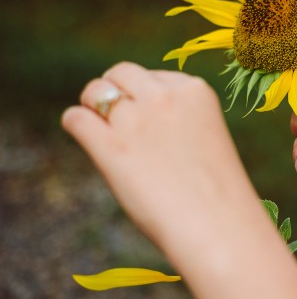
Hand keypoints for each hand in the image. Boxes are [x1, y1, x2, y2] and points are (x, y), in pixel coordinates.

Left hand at [62, 62, 258, 252]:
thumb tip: (136, 116)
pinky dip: (76, 124)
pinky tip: (86, 139)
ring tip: (99, 128)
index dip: (144, 95)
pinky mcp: (110, 146)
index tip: (146, 118)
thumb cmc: (216, 191)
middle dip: (114, 90)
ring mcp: (136, 119)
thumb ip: (178, 118)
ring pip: (95, 91)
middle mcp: (164, 96)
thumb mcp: (206, 137)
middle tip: (114, 118)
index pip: (154, 76)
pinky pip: (77, 119)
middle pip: (121, 73)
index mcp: (195, 91)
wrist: (217, 225)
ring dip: (92, 106)